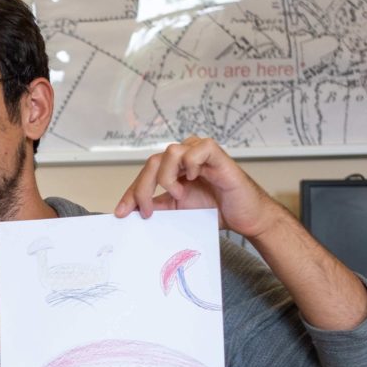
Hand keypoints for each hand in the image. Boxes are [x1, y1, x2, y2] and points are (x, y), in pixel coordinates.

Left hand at [115, 135, 284, 239]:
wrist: (244, 217)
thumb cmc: (215, 210)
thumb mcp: (178, 211)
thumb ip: (157, 207)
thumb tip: (130, 212)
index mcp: (173, 169)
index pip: (145, 175)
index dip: (131, 193)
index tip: (122, 213)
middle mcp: (184, 157)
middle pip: (152, 162)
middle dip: (142, 188)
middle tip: (146, 211)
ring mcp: (199, 153)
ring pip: (170, 152)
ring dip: (167, 177)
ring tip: (178, 195)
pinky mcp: (216, 154)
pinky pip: (196, 150)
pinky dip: (190, 165)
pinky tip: (196, 179)